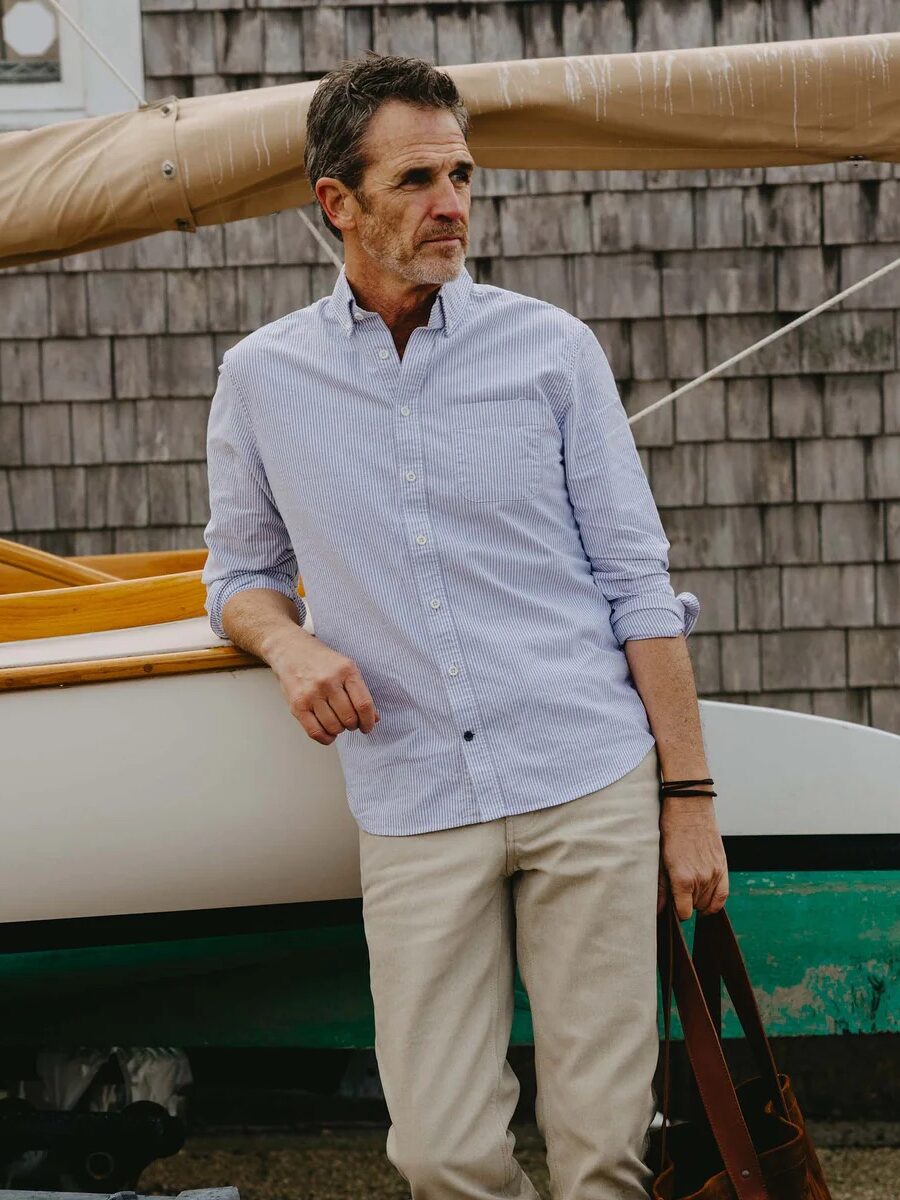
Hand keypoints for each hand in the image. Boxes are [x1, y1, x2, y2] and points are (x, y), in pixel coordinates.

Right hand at [267, 628, 379, 744]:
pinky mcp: (297, 705)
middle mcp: (328, 681)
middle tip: (351, 722)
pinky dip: (326, 738)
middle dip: (354, 725)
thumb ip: (360, 692)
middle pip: (349, 718)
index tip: (368, 726)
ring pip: (333, 727)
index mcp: (346, 670)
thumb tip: (374, 718)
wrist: (291, 650)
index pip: (363, 704)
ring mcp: (311, 694)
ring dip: (339, 730)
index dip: (368, 721)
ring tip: (338, 723)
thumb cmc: (321, 660)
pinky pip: (315, 732)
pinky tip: (329, 733)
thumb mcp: (346, 667)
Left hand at [657, 798, 728, 920]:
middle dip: (686, 903)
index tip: (672, 905)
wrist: (689, 808)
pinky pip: (723, 895)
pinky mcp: (723, 866)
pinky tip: (707, 899)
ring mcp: (714, 873)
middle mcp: (701, 879)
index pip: (683, 913)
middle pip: (695, 907)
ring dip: (699, 900)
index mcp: (683, 879)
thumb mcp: (660, 860)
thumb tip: (658, 910)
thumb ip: (661, 888)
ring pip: (709, 903)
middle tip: (678, 891)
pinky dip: (715, 901)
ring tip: (689, 889)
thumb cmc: (670, 831)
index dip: (677, 912)